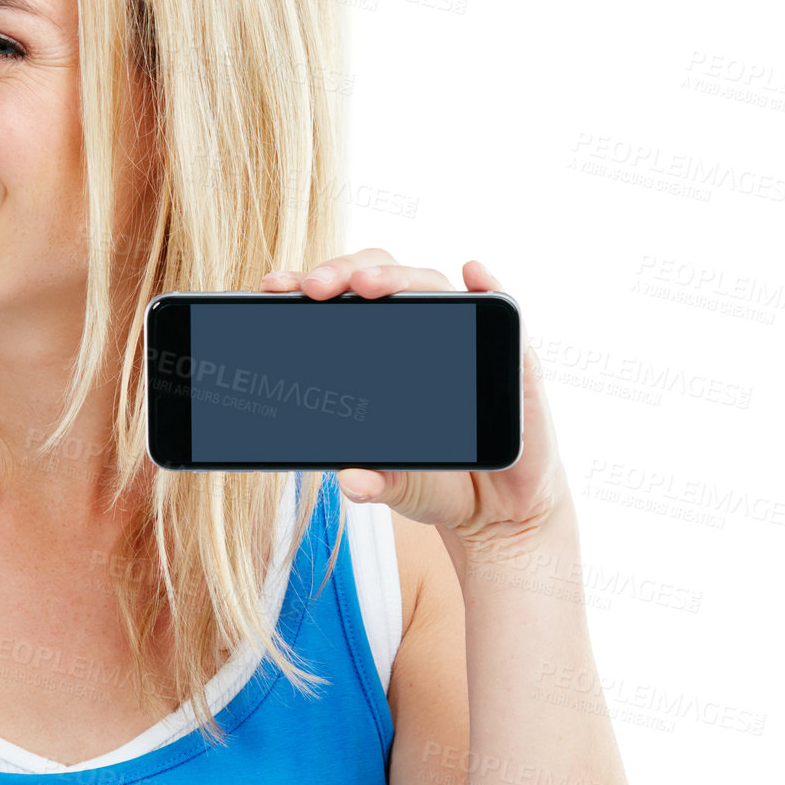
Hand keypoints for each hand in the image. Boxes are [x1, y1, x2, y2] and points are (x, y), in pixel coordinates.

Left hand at [262, 249, 570, 566]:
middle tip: (313, 288)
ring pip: (431, 285)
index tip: (272, 288)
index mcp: (381, 352)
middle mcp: (421, 333)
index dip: (309, 286)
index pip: (343, 300)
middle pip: (381, 277)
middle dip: (343, 273)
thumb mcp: (395, 485)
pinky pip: (500, 309)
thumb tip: (350, 480)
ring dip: (398, 279)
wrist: (499, 510)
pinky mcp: (511, 355)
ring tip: (366, 285)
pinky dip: (490, 285)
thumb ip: (372, 480)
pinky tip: (474, 274)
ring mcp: (465, 338)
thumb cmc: (438, 483)